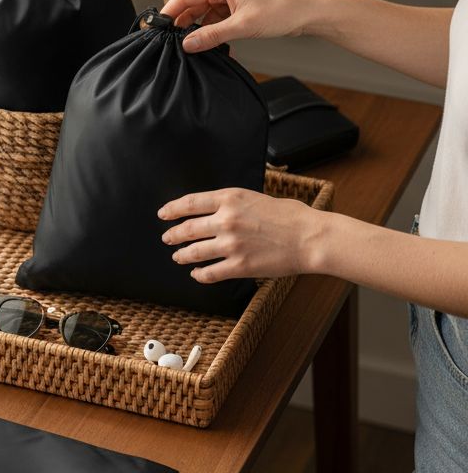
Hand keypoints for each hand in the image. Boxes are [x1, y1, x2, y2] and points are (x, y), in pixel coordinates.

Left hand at [158, 188, 325, 282]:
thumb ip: (234, 204)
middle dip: (173, 235)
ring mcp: (231, 244)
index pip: (190, 203)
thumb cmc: (291, 216)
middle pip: (187, 228)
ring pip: (194, 252)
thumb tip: (217, 211)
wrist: (309, 237)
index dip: (172, 209)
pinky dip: (199, 274)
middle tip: (168, 238)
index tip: (163, 214)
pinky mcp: (239, 266)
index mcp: (230, 198)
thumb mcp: (256, 198)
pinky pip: (210, 272)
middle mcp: (226, 220)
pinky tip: (197, 273)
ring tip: (178, 256)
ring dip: (183, 255)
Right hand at [161, 0, 312, 53]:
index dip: (169, 14)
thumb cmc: (280, 10)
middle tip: (172, 45)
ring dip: (199, 30)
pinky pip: (216, 19)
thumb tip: (187, 44)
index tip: (156, 30)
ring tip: (194, 48)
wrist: (306, 12)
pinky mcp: (237, 6)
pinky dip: (212, 32)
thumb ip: (212, 35)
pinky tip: (212, 46)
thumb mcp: (242, 26)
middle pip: (191, 5)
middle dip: (182, 25)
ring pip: (203, 14)